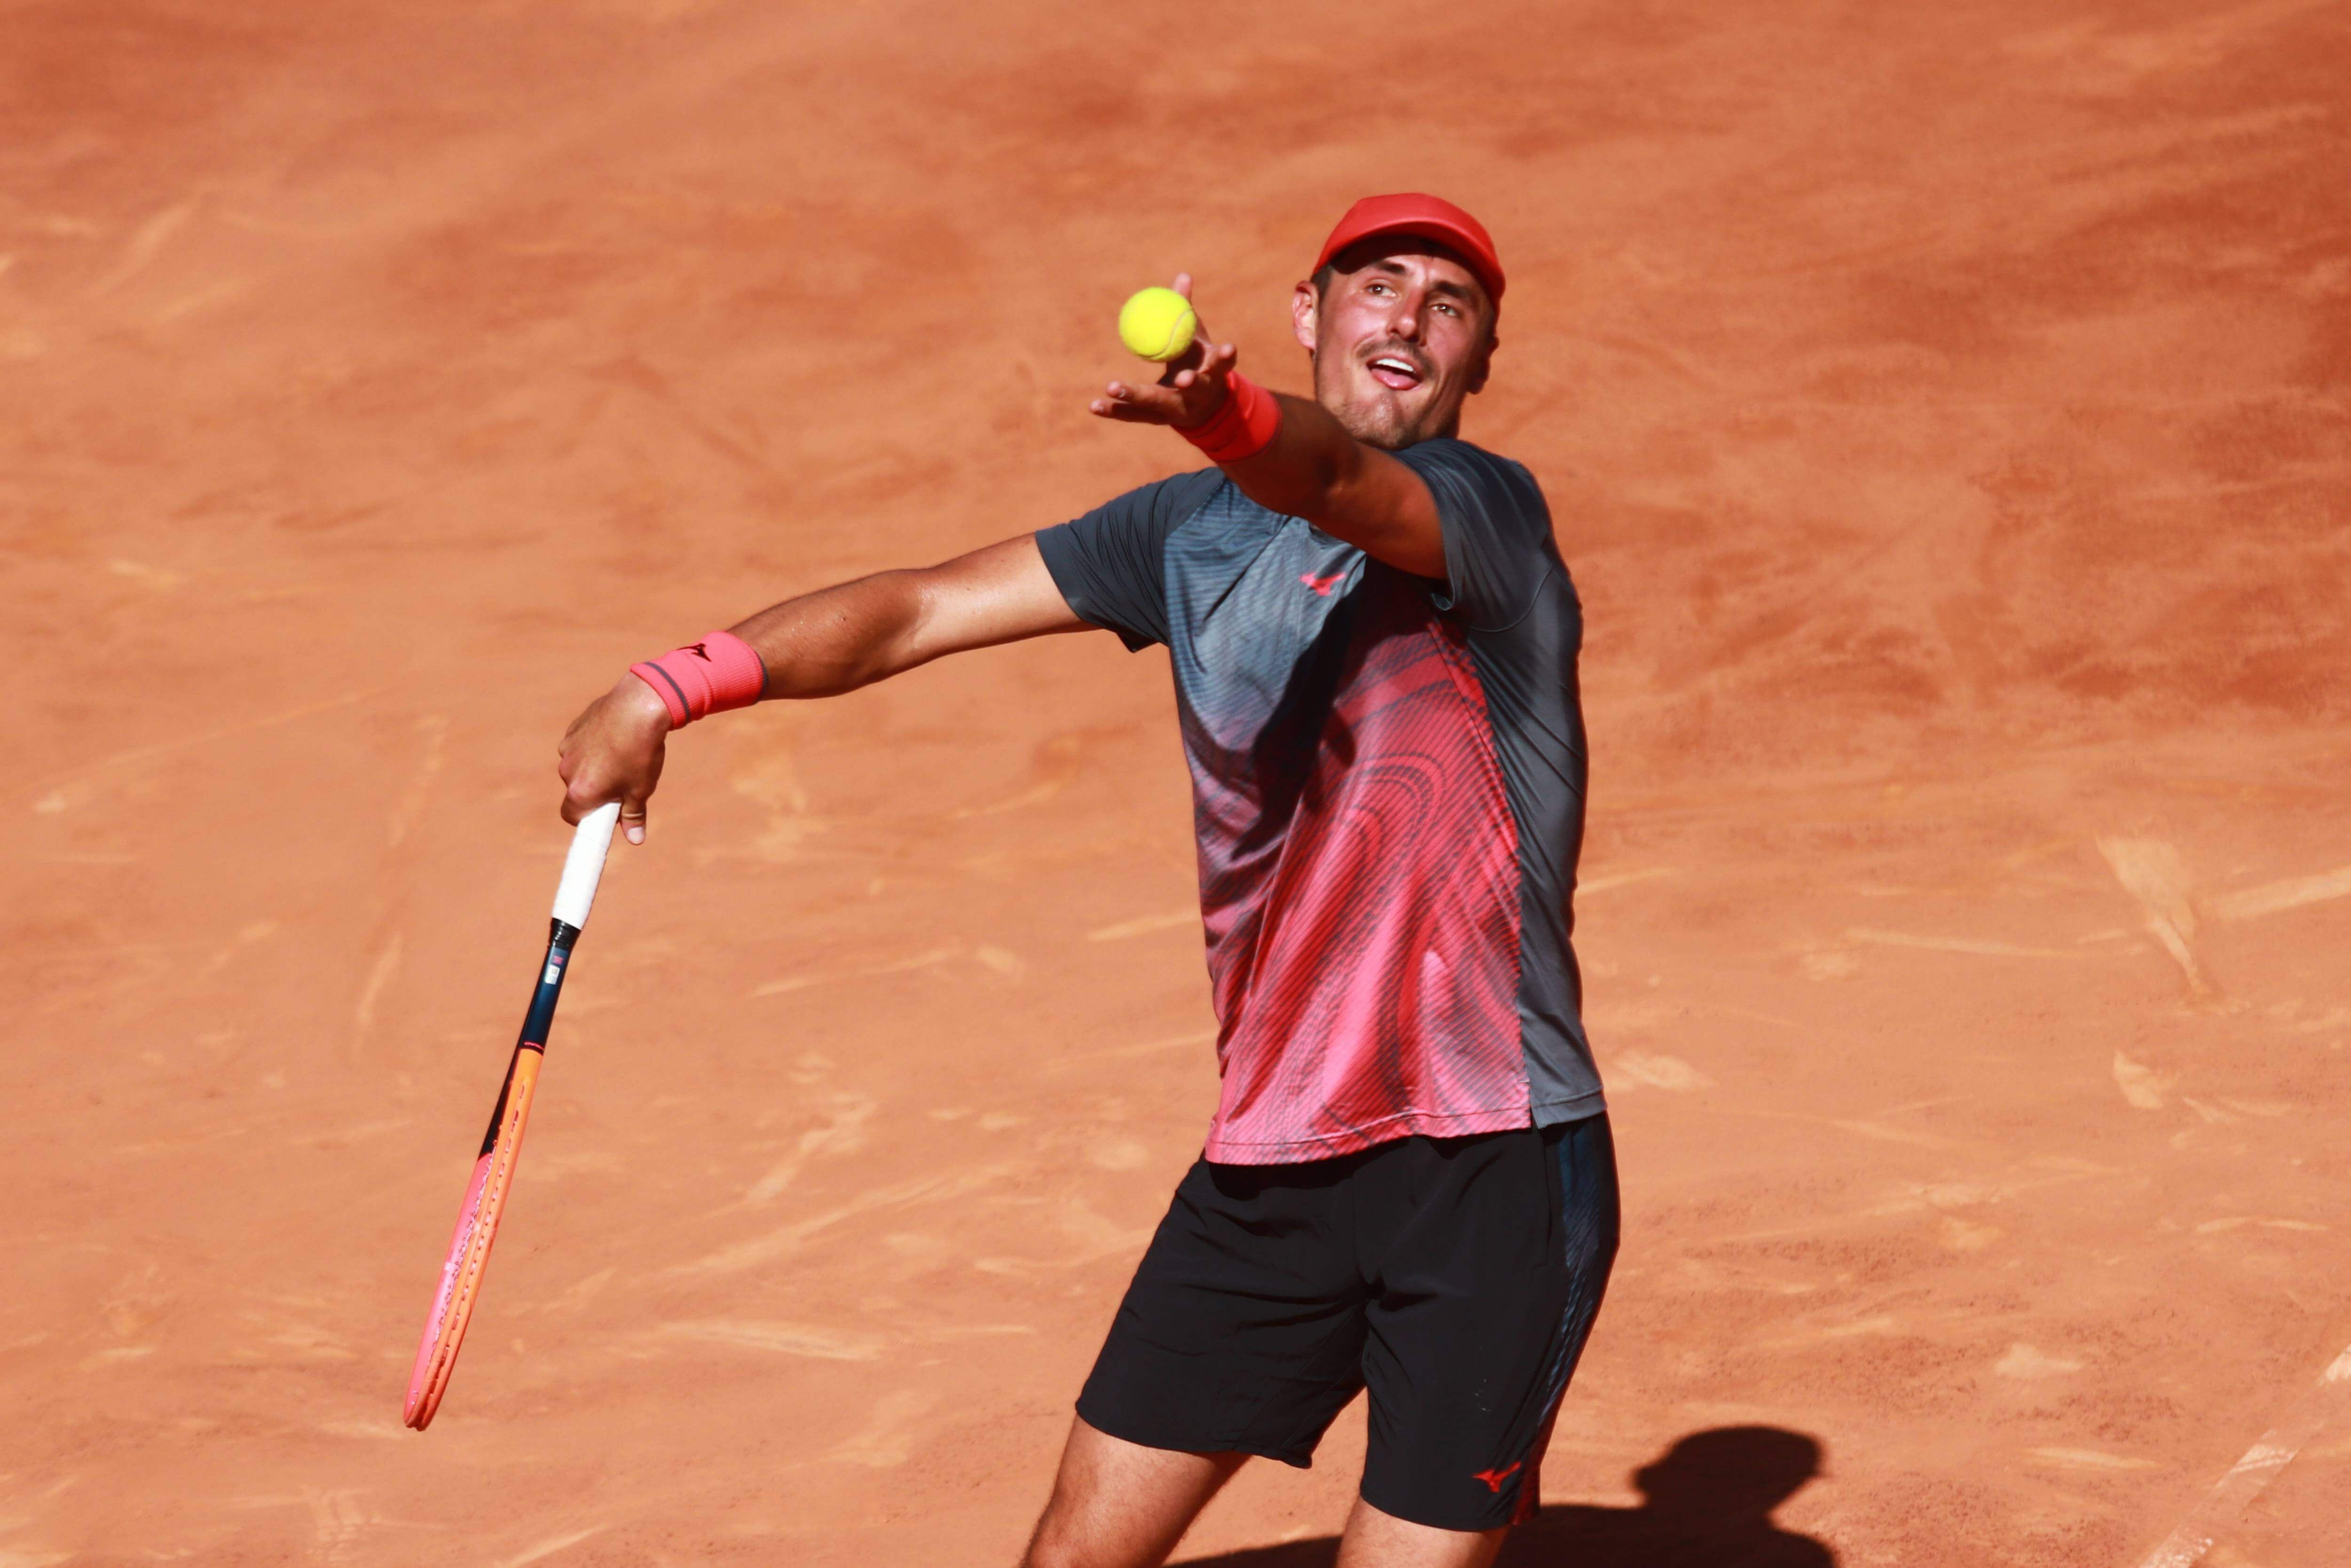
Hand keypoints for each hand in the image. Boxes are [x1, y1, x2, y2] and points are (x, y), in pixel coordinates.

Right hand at [557, 674, 671, 843]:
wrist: (640, 706)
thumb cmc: (640, 752)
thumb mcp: (641, 789)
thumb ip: (633, 816)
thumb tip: (635, 839)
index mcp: (580, 791)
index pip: (573, 816)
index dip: (588, 818)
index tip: (605, 814)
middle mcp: (567, 770)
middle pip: (577, 790)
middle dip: (595, 790)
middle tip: (623, 782)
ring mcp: (568, 747)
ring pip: (579, 766)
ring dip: (594, 766)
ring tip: (623, 755)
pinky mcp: (573, 728)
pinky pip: (581, 745)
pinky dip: (594, 746)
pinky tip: (616, 737)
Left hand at [1087, 274, 1238, 430]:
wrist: (1201, 405)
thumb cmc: (1198, 361)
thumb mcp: (1195, 337)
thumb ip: (1185, 310)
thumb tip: (1182, 276)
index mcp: (1213, 372)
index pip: (1223, 364)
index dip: (1225, 357)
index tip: (1229, 348)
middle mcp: (1199, 394)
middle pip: (1195, 387)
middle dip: (1191, 382)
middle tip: (1181, 378)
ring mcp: (1178, 410)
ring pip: (1157, 403)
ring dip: (1135, 395)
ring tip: (1112, 386)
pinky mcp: (1157, 419)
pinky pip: (1134, 414)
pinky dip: (1114, 409)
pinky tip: (1093, 406)